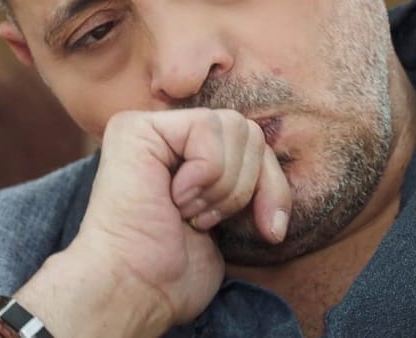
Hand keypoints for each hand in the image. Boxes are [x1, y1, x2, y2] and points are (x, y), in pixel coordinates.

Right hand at [16, 108, 291, 336]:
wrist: (135, 289)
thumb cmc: (176, 269)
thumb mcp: (231, 215)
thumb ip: (246, 178)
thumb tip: (279, 160)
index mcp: (188, 155)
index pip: (255, 144)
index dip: (272, 188)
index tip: (270, 231)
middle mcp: (167, 135)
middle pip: (249, 131)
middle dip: (246, 186)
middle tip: (206, 221)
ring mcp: (148, 127)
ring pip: (233, 126)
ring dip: (223, 185)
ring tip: (190, 213)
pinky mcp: (135, 127)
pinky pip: (207, 127)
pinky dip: (205, 171)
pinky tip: (175, 198)